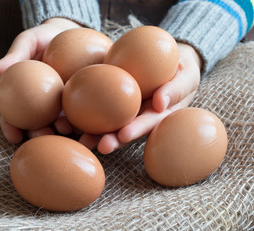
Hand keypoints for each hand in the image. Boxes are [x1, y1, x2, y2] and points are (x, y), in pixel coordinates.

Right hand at [0, 18, 81, 142]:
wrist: (70, 32)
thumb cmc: (44, 38)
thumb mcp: (28, 42)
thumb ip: (14, 56)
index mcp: (24, 95)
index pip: (13, 116)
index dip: (11, 128)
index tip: (14, 136)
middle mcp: (42, 105)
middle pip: (37, 124)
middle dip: (39, 134)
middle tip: (43, 134)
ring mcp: (63, 105)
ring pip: (61, 123)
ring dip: (63, 130)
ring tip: (67, 128)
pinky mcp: (82, 100)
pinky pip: (82, 112)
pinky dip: (84, 119)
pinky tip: (87, 122)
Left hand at [79, 42, 202, 153]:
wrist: (171, 61)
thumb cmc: (182, 70)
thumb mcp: (186, 77)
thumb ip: (176, 89)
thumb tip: (159, 104)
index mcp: (157, 116)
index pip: (146, 124)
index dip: (135, 131)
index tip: (123, 136)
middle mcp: (140, 117)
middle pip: (124, 130)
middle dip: (111, 139)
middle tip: (99, 146)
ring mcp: (127, 109)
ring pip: (109, 122)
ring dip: (95, 131)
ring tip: (79, 138)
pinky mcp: (115, 98)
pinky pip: (99, 105)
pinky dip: (84, 112)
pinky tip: (68, 115)